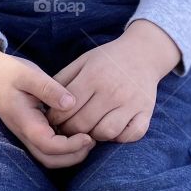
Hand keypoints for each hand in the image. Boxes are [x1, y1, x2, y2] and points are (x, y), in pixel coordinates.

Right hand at [0, 35, 94, 169]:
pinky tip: (77, 133)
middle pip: (50, 159)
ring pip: (48, 157)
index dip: (70, 146)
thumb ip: (49, 89)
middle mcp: (24, 133)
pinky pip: (48, 148)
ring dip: (70, 155)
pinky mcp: (31, 131)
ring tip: (88, 139)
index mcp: (24, 121)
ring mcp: (26, 134)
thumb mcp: (28, 74)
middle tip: (93, 140)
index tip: (88, 136)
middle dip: (74, 156)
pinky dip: (64, 148)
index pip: (48, 146)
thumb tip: (71, 104)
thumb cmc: (9, 72)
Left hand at [43, 28, 169, 142]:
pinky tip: (111, 131)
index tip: (53, 120)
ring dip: (93, 136)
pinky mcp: (146, 111)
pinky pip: (131, 135)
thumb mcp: (82, 61)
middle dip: (69, 131)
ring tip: (88, 130)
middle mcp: (113, 91)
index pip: (67, 107)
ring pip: (106, 133)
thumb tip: (44, 102)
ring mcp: (131, 103)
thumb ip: (63, 80)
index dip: (55, 118)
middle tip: (66, 130)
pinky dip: (119, 138)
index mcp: (94, 76)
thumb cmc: (107, 59)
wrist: (143, 53)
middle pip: (83, 123)